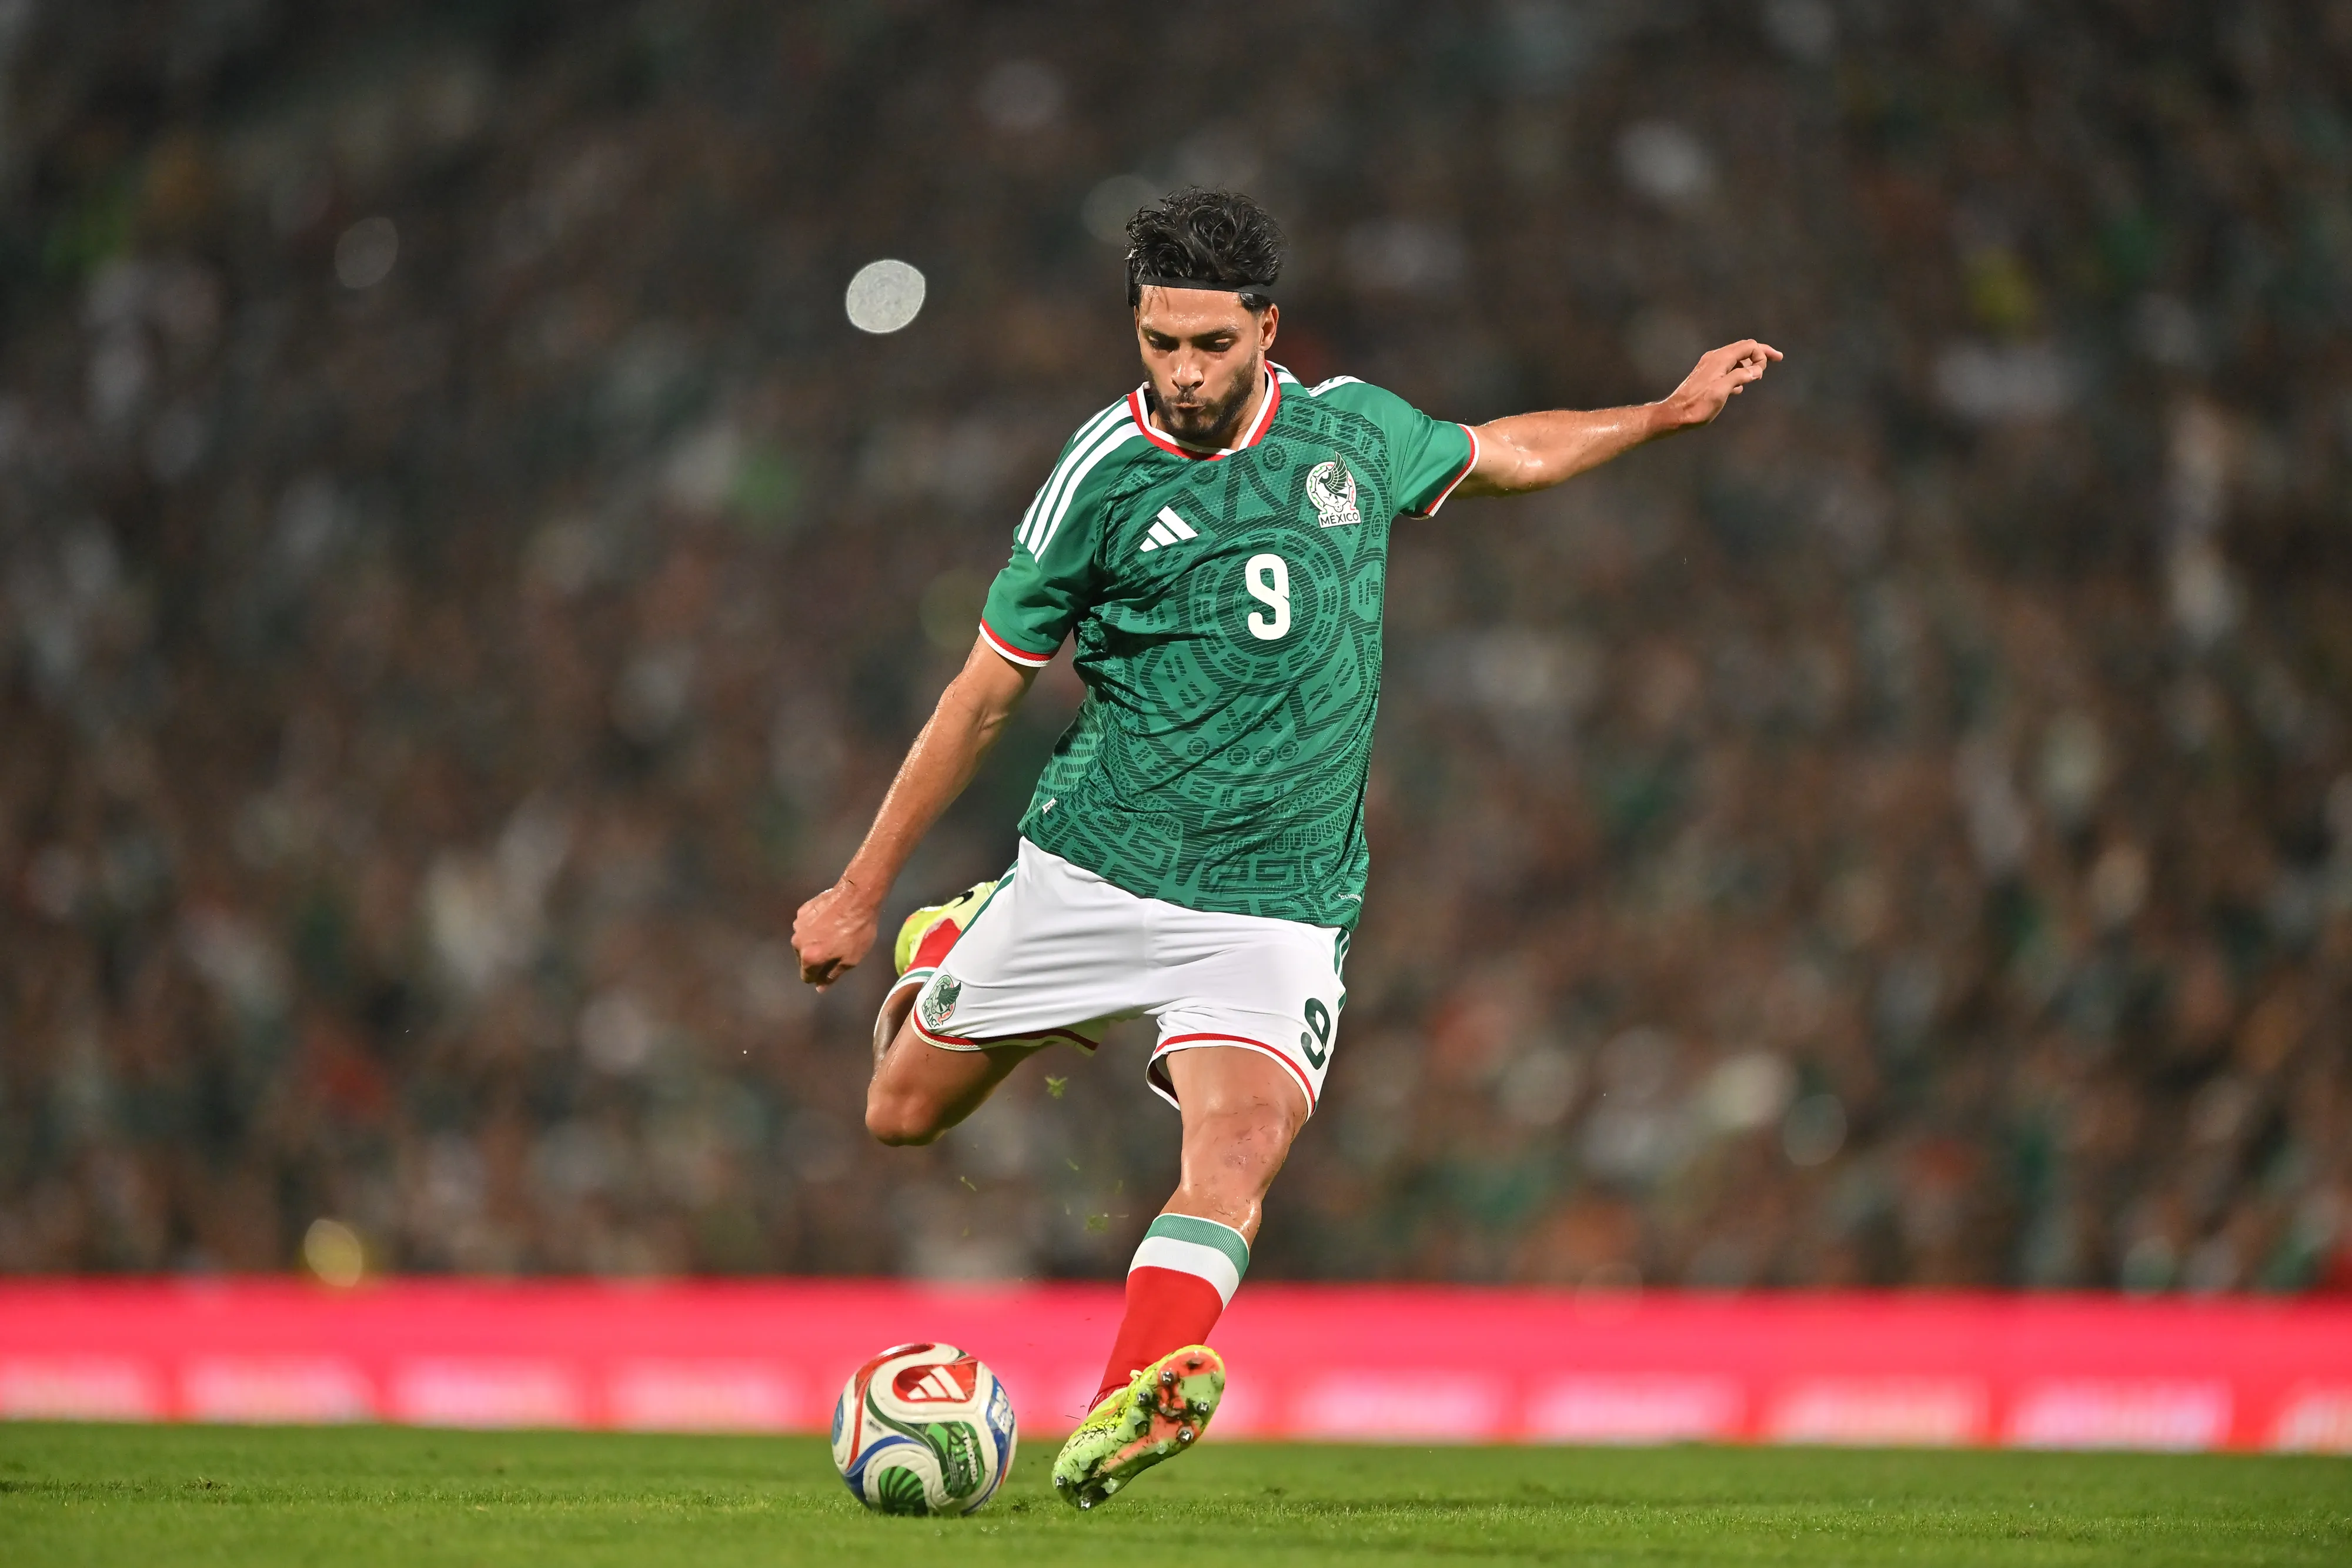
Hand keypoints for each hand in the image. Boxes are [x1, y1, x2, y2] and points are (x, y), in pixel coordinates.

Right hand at [793, 879, 879, 989]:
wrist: (856, 897)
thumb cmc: (857, 932)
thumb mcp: (850, 960)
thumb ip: (832, 975)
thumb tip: (820, 987)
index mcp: (809, 958)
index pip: (806, 977)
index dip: (819, 976)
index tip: (830, 969)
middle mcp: (798, 942)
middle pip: (803, 959)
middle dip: (816, 959)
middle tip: (835, 950)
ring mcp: (798, 925)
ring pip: (804, 942)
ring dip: (814, 942)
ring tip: (832, 934)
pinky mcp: (802, 910)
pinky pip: (806, 926)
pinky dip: (814, 927)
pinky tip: (829, 921)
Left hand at [1661, 340, 1782, 429]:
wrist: (1675, 415)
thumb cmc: (1697, 406)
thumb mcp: (1721, 392)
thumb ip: (1740, 377)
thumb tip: (1757, 370)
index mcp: (1720, 359)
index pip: (1749, 346)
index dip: (1762, 353)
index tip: (1764, 372)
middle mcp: (1714, 358)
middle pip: (1743, 348)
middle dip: (1760, 353)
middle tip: (1778, 358)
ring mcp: (1709, 366)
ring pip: (1736, 358)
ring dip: (1750, 364)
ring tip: (1759, 375)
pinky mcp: (1706, 376)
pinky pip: (1727, 368)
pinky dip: (1738, 372)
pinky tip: (1740, 387)